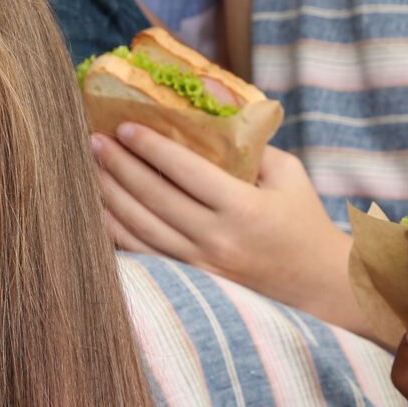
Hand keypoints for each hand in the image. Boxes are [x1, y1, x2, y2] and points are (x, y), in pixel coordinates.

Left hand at [90, 124, 354, 324]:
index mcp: (243, 208)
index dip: (151, 148)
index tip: (125, 127)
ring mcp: (202, 264)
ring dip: (111, 197)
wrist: (318, 283)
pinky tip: (100, 211)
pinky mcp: (194, 279)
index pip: (186, 172)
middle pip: (155, 198)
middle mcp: (218, 238)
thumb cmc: (304, 220)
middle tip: (93, 140)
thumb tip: (208, 122)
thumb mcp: (288, 175)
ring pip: (142, 229)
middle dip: (120, 166)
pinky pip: (146, 255)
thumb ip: (250, 149)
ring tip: (89, 170)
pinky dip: (118, 233)